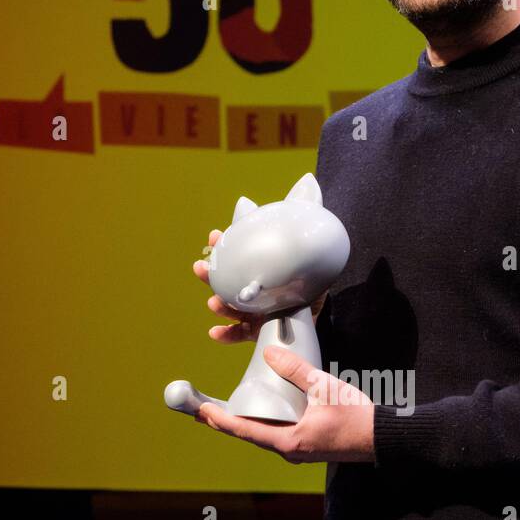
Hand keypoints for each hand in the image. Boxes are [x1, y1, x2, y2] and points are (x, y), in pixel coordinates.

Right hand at [193, 230, 328, 343]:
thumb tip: (308, 185)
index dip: (223, 244)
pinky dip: (225, 334)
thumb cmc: (312, 287)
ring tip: (213, 302)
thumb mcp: (309, 256)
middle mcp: (251, 291)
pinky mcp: (256, 333)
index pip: (237, 255)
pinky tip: (214, 332)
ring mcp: (251, 313)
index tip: (215, 235)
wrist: (320, 317)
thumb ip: (303, 229)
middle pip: (226, 282)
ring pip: (228, 308)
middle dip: (210, 274)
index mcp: (258, 271)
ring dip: (218, 305)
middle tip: (200, 267)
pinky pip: (238, 335)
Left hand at [195, 345, 375, 462]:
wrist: (382, 437)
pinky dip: (263, 422)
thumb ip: (295, 370)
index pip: (244, 430)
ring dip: (243, 422)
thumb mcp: (324, 387)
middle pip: (249, 434)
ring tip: (224, 409)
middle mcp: (289, 450)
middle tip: (202, 409)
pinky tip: (260, 411)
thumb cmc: (356, 417)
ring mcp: (298, 449)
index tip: (201, 410)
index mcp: (289, 440)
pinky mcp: (307, 445)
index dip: (220, 419)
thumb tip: (269, 354)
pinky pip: (277, 433)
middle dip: (226, 420)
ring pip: (263, 435)